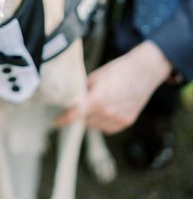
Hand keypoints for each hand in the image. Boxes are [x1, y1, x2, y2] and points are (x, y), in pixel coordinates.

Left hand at [54, 42, 172, 133]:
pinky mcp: (126, 122)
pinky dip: (104, 122)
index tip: (56, 122)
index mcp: (97, 99)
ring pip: (96, 126)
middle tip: (90, 100)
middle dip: (83, 112)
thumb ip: (83, 91)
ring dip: (93, 118)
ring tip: (102, 102)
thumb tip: (73, 100)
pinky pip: (108, 128)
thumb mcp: (95, 77)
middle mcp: (107, 112)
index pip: (75, 114)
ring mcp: (118, 119)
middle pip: (85, 120)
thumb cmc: (118, 70)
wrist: (143, 72)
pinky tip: (110, 108)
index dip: (63, 119)